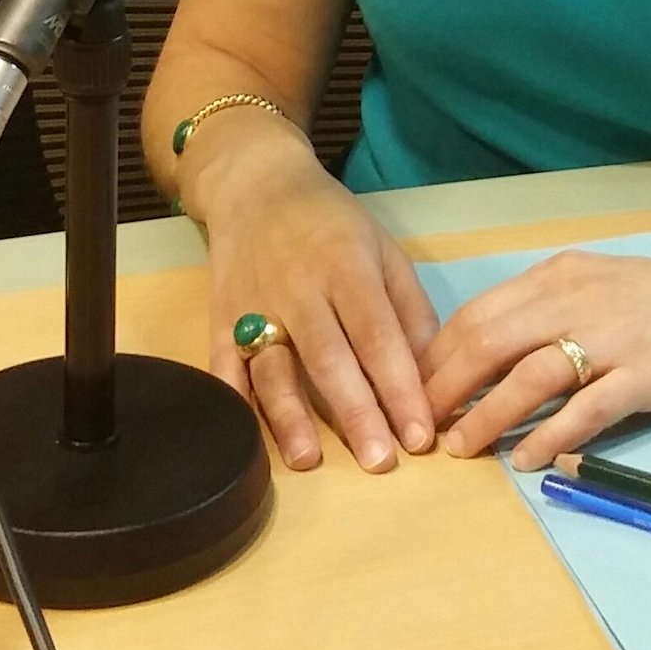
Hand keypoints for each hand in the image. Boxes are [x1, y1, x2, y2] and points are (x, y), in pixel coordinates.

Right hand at [183, 121, 439, 473]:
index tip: (420, 435)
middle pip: (328, 356)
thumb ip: (409, 308)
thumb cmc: (332, 223)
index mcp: (347, 267)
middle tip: (380, 463)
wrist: (257, 186)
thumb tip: (431, 373)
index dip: (399, 386)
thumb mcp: (384, 248)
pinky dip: (231, 402)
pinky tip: (244, 438)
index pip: (377, 334)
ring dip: (289, 416)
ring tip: (309, 461)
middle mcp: (300, 289)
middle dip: (356, 413)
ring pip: (272, 366)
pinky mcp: (219, 319)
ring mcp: (255, 305)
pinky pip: (223, 366)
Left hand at [418, 243, 650, 470]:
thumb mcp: (600, 289)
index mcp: (560, 276)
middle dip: (444, 388)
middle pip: (489, 341)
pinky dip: (549, 435)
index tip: (409, 394)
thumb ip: (549, 314)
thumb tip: (485, 359)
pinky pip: (586, 409)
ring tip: (459, 450)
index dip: (436, 358)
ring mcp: (614, 335)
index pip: (478, 314)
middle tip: (419, 431)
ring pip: (529, 375)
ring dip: (485, 415)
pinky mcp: (648, 373)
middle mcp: (578, 297)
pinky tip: (526, 461)